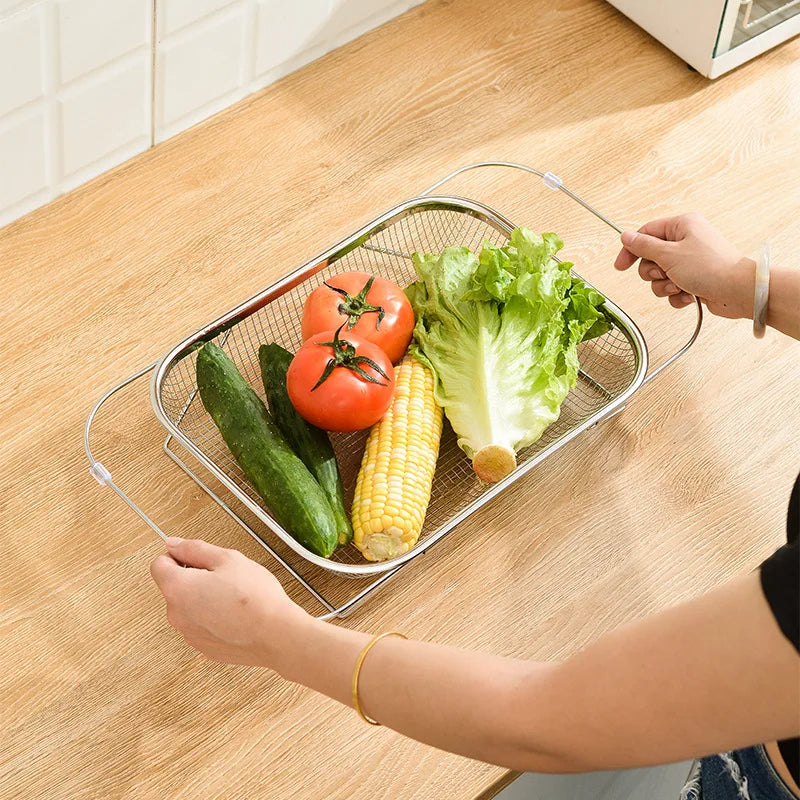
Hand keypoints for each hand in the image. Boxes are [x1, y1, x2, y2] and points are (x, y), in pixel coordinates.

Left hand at [150, 538, 308, 669]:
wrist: (275, 635)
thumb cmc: (254, 597)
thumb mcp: (227, 559)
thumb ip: (195, 548)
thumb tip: (173, 544)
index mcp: (178, 588)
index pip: (158, 564)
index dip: (178, 555)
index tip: (197, 557)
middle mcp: (176, 615)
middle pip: (175, 586)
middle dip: (195, 577)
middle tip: (224, 575)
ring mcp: (190, 634)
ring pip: (189, 606)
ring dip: (204, 598)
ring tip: (234, 596)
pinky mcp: (204, 647)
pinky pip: (202, 625)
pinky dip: (214, 617)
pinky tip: (236, 614)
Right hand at [614, 213, 754, 318]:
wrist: (738, 292)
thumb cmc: (710, 268)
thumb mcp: (669, 254)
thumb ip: (644, 246)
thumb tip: (626, 236)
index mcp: (681, 225)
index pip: (645, 233)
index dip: (631, 250)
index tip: (621, 267)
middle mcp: (686, 241)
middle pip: (650, 257)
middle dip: (653, 272)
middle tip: (664, 274)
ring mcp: (690, 261)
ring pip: (659, 276)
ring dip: (664, 286)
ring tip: (680, 287)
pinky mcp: (694, 279)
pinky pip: (672, 288)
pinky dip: (677, 295)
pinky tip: (689, 295)